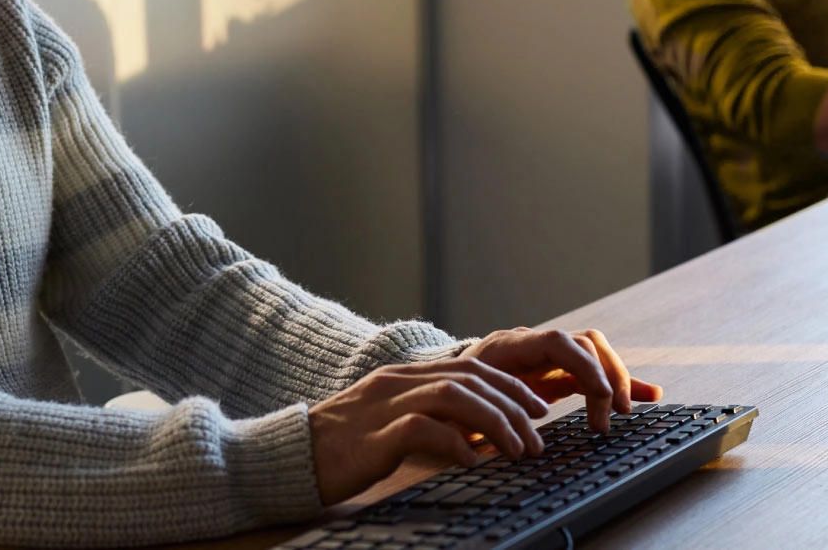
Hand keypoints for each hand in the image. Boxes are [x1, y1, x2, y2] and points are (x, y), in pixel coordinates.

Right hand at [307, 358, 549, 503]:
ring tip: (517, 450)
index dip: (510, 386)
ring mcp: (383, 406)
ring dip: (495, 421)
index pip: (469, 367)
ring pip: (454, 395)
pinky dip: (455, 443)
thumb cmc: (341, 447)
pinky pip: (423, 429)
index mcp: (401, 377)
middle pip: (470, 378)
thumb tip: (476, 434)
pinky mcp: (373, 435)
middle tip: (537, 438)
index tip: (537, 409)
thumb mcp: (389, 423)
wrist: (289, 455)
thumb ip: (425, 418)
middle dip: (513, 406)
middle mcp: (395, 383)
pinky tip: (472, 461)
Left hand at [461, 327, 663, 431]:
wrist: (433, 391)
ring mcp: (543, 358)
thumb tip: (510, 441)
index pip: (558, 342)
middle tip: (615, 415)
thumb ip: (483, 417)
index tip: (602, 397)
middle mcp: (529, 346)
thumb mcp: (459, 409)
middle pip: (584, 344)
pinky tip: (649, 396)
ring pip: (593, 355)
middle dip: (607, 376)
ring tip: (627, 411)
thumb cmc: (444, 403)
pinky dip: (618, 385)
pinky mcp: (553, 374)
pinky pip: (591, 373)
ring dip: (616, 380)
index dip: (585, 365)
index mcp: (506, 348)